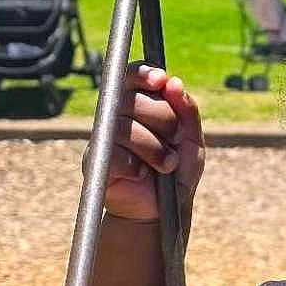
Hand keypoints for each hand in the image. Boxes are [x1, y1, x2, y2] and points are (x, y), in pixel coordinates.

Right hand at [90, 63, 204, 223]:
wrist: (161, 211)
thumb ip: (187, 111)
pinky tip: (141, 175)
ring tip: (166, 166)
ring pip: (125, 127)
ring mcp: (103, 137)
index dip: (143, 74)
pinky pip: (114, 153)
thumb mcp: (191, 140)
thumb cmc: (176, 172)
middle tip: (175, 141)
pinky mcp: (94, 161)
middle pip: (132, 98)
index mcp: (139, 105)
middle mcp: (117, 116)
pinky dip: (135, 166)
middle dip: (162, 118)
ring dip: (154, 148)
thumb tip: (174, 83)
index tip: (160, 80)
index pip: (132, 77)